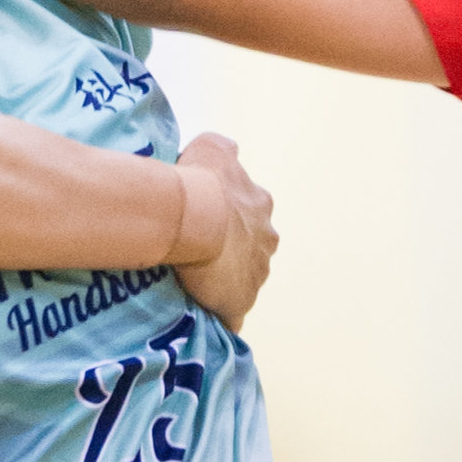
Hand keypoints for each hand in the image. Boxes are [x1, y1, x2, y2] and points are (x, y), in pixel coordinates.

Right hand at [172, 131, 275, 327]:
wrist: (194, 218)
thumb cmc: (201, 181)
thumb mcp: (211, 148)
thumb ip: (223, 147)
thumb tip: (231, 147)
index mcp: (260, 205)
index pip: (251, 214)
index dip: (230, 218)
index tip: (209, 221)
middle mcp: (266, 238)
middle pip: (253, 249)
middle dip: (234, 252)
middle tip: (202, 253)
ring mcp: (257, 272)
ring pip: (243, 280)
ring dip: (226, 281)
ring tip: (197, 283)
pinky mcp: (241, 301)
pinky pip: (231, 312)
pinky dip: (220, 313)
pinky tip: (203, 313)